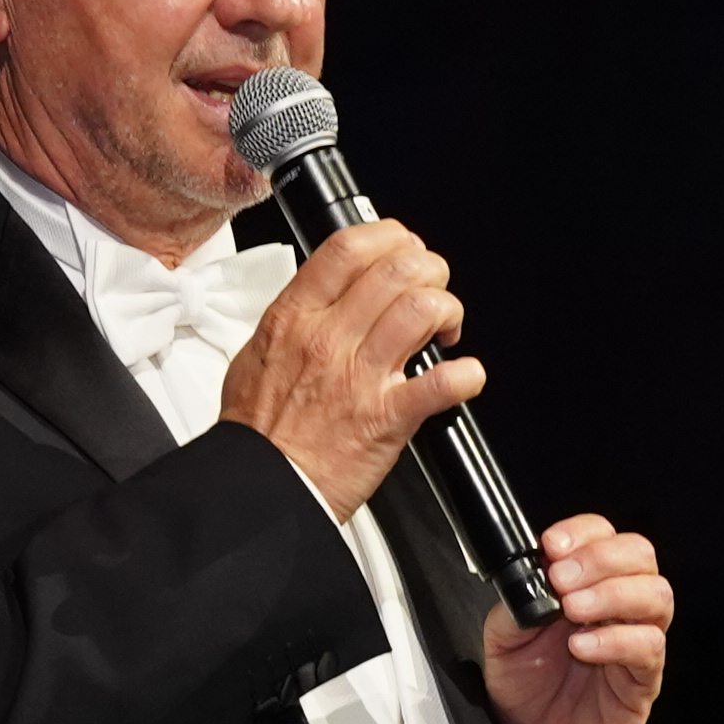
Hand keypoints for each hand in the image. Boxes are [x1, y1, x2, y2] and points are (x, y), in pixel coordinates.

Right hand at [214, 219, 474, 519]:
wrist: (262, 488)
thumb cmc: (260, 431)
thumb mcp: (258, 353)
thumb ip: (295, 318)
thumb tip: (324, 295)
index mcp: (295, 317)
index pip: (348, 247)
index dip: (390, 236)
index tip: (403, 248)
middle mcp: (329, 339)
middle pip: (396, 269)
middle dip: (429, 269)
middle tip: (432, 288)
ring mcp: (360, 378)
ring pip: (422, 310)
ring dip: (447, 311)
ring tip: (444, 329)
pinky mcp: (387, 419)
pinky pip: (442, 384)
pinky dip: (466, 376)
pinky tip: (465, 377)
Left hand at [481, 513, 672, 723]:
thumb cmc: (530, 694)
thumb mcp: (502, 642)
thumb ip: (512, 606)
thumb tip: (527, 580)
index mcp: (586, 587)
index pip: (604, 536)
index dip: (583, 532)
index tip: (552, 546)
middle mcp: (617, 608)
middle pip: (640, 555)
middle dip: (601, 558)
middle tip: (563, 579)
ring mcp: (635, 642)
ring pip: (656, 595)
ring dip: (613, 594)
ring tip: (573, 611)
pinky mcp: (644, 680)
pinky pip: (648, 648)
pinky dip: (615, 640)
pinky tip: (582, 647)